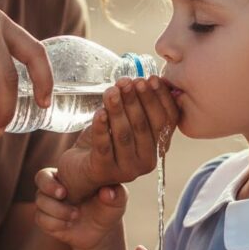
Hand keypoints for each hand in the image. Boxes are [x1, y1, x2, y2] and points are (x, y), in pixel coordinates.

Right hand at [34, 140, 126, 249]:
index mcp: (68, 176)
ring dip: (58, 211)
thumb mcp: (117, 200)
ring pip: (40, 204)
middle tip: (63, 195)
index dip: (51, 180)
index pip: (50, 171)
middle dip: (48, 188)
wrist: (102, 231)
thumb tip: (108, 192)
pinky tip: (69, 225)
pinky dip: (55, 224)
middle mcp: (55, 188)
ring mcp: (50, 205)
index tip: (64, 191)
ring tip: (76, 215)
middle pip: (39, 180)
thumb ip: (116, 194)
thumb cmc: (109, 207)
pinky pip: (42, 220)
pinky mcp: (47, 221)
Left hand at [56, 76, 177, 202]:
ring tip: (111, 91)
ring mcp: (126, 169)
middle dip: (136, 100)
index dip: (160, 99)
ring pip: (124, 134)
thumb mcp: (127, 122)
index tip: (151, 79)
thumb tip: (146, 79)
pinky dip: (101, 127)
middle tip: (127, 82)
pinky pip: (104, 145)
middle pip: (144, 126)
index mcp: (158, 147)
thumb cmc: (108, 139)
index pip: (166, 121)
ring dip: (118, 110)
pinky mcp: (104, 170)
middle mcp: (147, 161)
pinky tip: (99, 112)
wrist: (81, 168)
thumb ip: (139, 106)